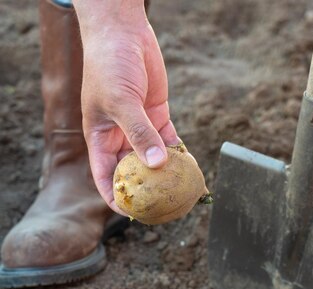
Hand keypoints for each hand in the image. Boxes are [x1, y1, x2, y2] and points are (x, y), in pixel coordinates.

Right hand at [74, 1, 178, 213]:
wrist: (123, 32)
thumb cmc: (110, 65)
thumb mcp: (121, 102)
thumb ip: (140, 134)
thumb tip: (158, 165)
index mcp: (101, 140)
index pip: (106, 178)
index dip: (116, 198)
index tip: (133, 214)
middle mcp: (119, 138)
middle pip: (133, 173)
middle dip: (147, 191)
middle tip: (164, 209)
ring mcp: (140, 128)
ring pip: (154, 159)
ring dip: (167, 175)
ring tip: (183, 193)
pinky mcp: (157, 116)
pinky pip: (169, 141)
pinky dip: (179, 154)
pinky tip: (192, 168)